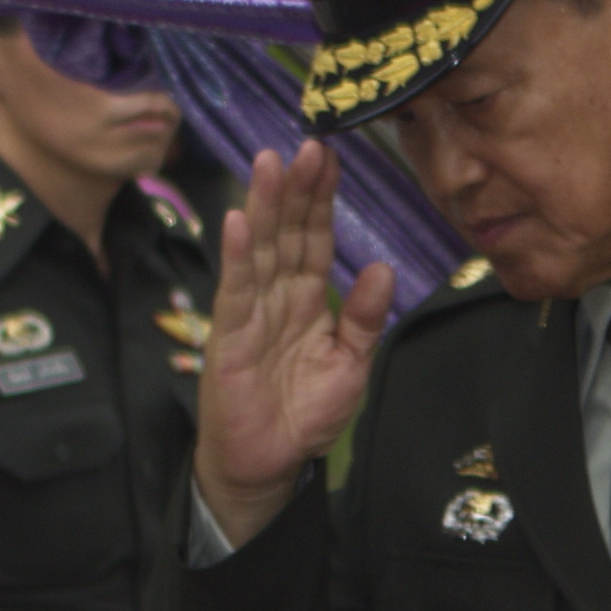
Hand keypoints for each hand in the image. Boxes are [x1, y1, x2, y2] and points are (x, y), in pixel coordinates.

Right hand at [198, 138, 394, 547]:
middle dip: (295, 189)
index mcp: (307, 300)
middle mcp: (276, 298)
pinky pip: (235, 292)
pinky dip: (236, 257)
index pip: (314, 238)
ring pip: (259, 251)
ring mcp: (249, 315)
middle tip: (307, 144)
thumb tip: (382, 267)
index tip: (331, 154)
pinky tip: (237, 222)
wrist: (267, 466)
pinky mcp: (228, 339)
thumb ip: (366, 318)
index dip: (321, 198)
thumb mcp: (352, 364)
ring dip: (263, 206)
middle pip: (286, 233)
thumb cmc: (303, 415)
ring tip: (269, 163)